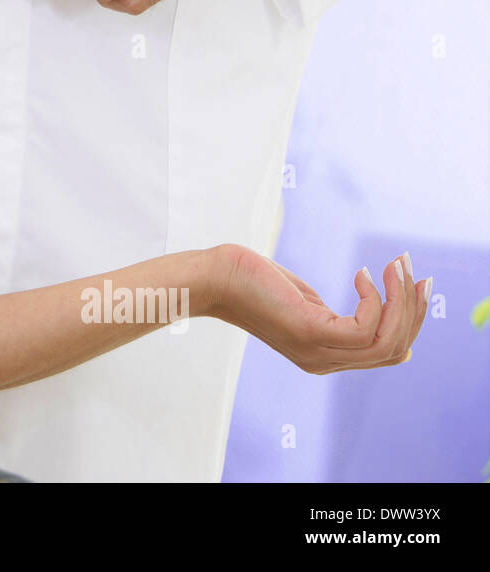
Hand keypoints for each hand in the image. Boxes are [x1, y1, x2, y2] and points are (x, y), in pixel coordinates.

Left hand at [208, 244, 429, 373]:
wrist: (213, 279)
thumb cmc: (253, 282)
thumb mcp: (303, 301)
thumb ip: (331, 311)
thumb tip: (368, 300)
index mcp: (325, 356)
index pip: (388, 353)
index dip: (411, 320)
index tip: (415, 282)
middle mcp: (324, 362)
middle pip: (395, 351)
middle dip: (415, 310)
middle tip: (414, 272)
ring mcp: (317, 351)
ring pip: (387, 342)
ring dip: (402, 300)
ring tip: (398, 266)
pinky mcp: (309, 331)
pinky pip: (365, 327)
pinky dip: (374, 298)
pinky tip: (361, 274)